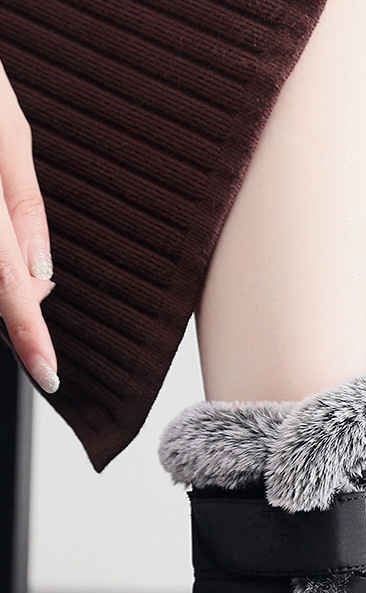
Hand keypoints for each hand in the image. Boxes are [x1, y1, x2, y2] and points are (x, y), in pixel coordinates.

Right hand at [0, 56, 57, 392]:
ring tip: (26, 270)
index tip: (49, 374)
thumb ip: (20, 208)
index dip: (29, 336)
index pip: (6, 284)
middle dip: (15, 297)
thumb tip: (39, 274)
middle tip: (36, 293)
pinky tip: (3, 242)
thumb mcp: (7, 133)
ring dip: (2, 274)